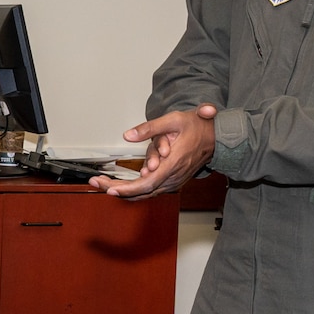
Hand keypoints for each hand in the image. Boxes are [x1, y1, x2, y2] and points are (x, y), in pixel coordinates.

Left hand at [92, 104, 216, 198]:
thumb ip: (149, 128)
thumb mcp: (173, 120)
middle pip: (142, 191)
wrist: (217, 137)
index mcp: (172, 165)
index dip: (127, 189)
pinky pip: (150, 190)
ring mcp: (174, 182)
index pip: (146, 184)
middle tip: (96, 183)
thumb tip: (127, 135)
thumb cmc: (197, 127)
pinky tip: (118, 185)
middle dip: (117, 189)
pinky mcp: (172, 182)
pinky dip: (134, 190)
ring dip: (123, 190)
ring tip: (101, 183)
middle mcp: (173, 178)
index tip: (109, 189)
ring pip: (145, 193)